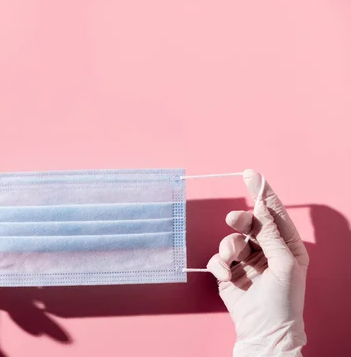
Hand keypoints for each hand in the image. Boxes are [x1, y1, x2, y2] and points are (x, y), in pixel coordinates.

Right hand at [207, 170, 308, 356]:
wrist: (263, 331)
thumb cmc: (282, 301)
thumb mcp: (284, 264)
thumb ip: (271, 234)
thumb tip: (262, 207)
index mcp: (287, 246)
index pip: (274, 214)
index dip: (263, 193)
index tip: (251, 174)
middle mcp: (266, 250)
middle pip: (250, 223)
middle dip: (241, 220)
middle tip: (234, 220)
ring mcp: (246, 261)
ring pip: (231, 239)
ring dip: (229, 247)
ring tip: (232, 261)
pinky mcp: (228, 272)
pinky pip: (218, 257)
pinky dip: (219, 264)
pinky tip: (225, 276)